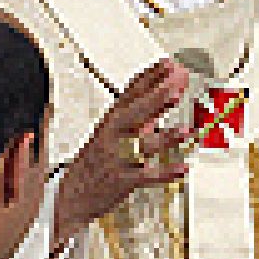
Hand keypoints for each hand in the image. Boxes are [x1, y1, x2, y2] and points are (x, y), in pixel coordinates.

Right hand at [52, 59, 190, 254]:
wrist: (71, 196)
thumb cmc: (98, 160)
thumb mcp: (115, 131)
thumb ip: (143, 112)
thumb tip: (167, 92)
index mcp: (111, 121)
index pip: (131, 94)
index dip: (149, 78)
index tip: (168, 63)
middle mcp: (113, 136)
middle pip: (135, 114)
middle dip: (156, 98)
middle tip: (176, 85)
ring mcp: (116, 158)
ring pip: (143, 145)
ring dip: (166, 138)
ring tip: (186, 130)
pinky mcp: (121, 180)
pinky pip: (146, 176)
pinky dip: (165, 173)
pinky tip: (183, 168)